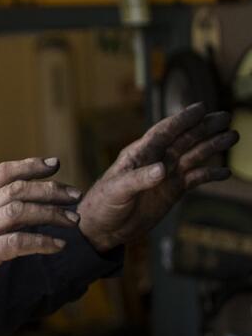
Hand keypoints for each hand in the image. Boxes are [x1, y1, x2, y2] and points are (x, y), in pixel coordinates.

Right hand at [0, 158, 80, 330]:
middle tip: (75, 196)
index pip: (3, 172)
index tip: (55, 164)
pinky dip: (42, 242)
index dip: (31, 165)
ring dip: (52, 214)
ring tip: (73, 221)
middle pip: (18, 189)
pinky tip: (58, 246)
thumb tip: (23, 208)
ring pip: (21, 211)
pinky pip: (18, 242)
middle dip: (51, 190)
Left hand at [77, 103, 237, 252]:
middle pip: (184, 139)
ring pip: (193, 155)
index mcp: (139, 154)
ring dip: (212, 146)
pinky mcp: (172, 191)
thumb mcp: (116, 191)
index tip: (200, 107)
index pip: (163, 132)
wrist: (102, 227)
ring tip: (233, 136)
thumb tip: (162, 169)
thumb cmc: (102, 204)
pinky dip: (210, 174)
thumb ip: (138, 179)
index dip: (181, 120)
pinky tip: (225, 172)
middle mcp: (155, 160)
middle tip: (225, 116)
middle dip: (204, 127)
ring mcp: (165, 175)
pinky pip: (195, 178)